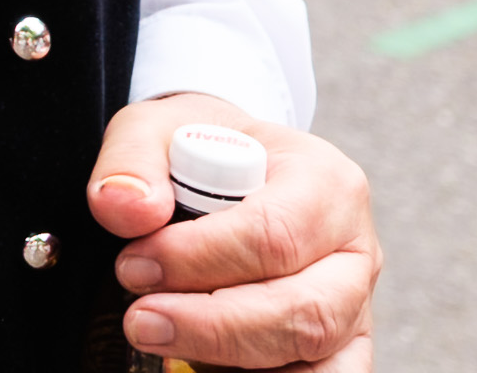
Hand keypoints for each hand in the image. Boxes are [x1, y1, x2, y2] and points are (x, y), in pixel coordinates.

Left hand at [91, 96, 377, 367]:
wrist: (221, 169)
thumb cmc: (196, 151)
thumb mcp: (154, 128)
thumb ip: (132, 161)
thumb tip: (123, 207)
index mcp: (326, 183)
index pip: (274, 235)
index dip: (199, 259)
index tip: (134, 265)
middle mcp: (353, 251)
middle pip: (306, 312)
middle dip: (214, 325)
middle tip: (141, 319)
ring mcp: (353, 308)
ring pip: (317, 362)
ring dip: (232, 360)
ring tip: (161, 338)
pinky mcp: (340, 351)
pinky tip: (202, 364)